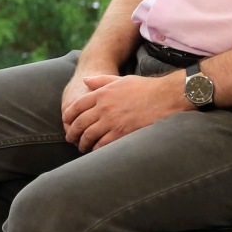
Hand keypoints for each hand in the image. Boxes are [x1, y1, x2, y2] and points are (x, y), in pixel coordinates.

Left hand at [62, 72, 188, 151]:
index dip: (68, 116)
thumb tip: (85, 81)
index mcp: (102, 93)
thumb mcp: (120, 80)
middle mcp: (104, 107)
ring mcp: (112, 121)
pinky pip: (103, 144)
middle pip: (80, 123)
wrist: (165, 97)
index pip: (77, 106)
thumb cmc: (144, 88)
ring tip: (81, 147)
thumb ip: (101, 81)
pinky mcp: (122, 133)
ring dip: (83, 143)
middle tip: (70, 138)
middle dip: (72, 132)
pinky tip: (96, 151)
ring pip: (89, 135)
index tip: (66, 122)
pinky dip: (96, 149)